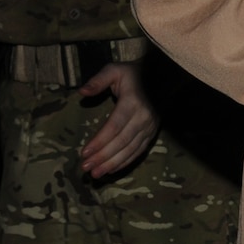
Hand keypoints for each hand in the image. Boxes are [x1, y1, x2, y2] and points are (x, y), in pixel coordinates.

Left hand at [79, 61, 159, 178]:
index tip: (84, 153)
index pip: (115, 125)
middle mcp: (144, 117)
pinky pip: (139, 151)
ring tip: (96, 174)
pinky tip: (111, 170)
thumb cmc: (133, 74)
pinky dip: (125, 162)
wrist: (162, 76)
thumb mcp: (114, 70)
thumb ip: (98, 80)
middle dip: (103, 156)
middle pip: (122, 141)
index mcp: (133, 102)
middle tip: (86, 167)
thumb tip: (81, 92)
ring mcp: (150, 127)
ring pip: (131, 149)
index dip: (100, 140)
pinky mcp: (152, 133)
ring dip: (113, 163)